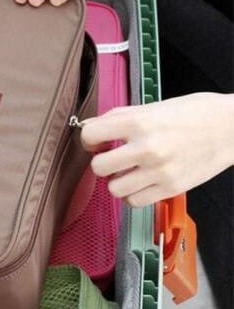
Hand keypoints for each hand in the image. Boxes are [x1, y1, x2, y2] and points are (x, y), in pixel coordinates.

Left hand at [81, 93, 233, 206]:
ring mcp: (159, 171)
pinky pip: (134, 202)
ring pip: (114, 189)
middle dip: (102, 162)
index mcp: (138, 122)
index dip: (89, 139)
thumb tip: (90, 126)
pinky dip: (134, 194)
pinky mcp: (171, 189)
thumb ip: (118, 117)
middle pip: (98, 167)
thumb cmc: (194, 113)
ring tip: (129, 172)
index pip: (90, 135)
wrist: (232, 127)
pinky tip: (142, 182)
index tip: (98, 142)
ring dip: (117, 181)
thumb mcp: (153, 106)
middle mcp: (146, 148)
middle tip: (114, 158)